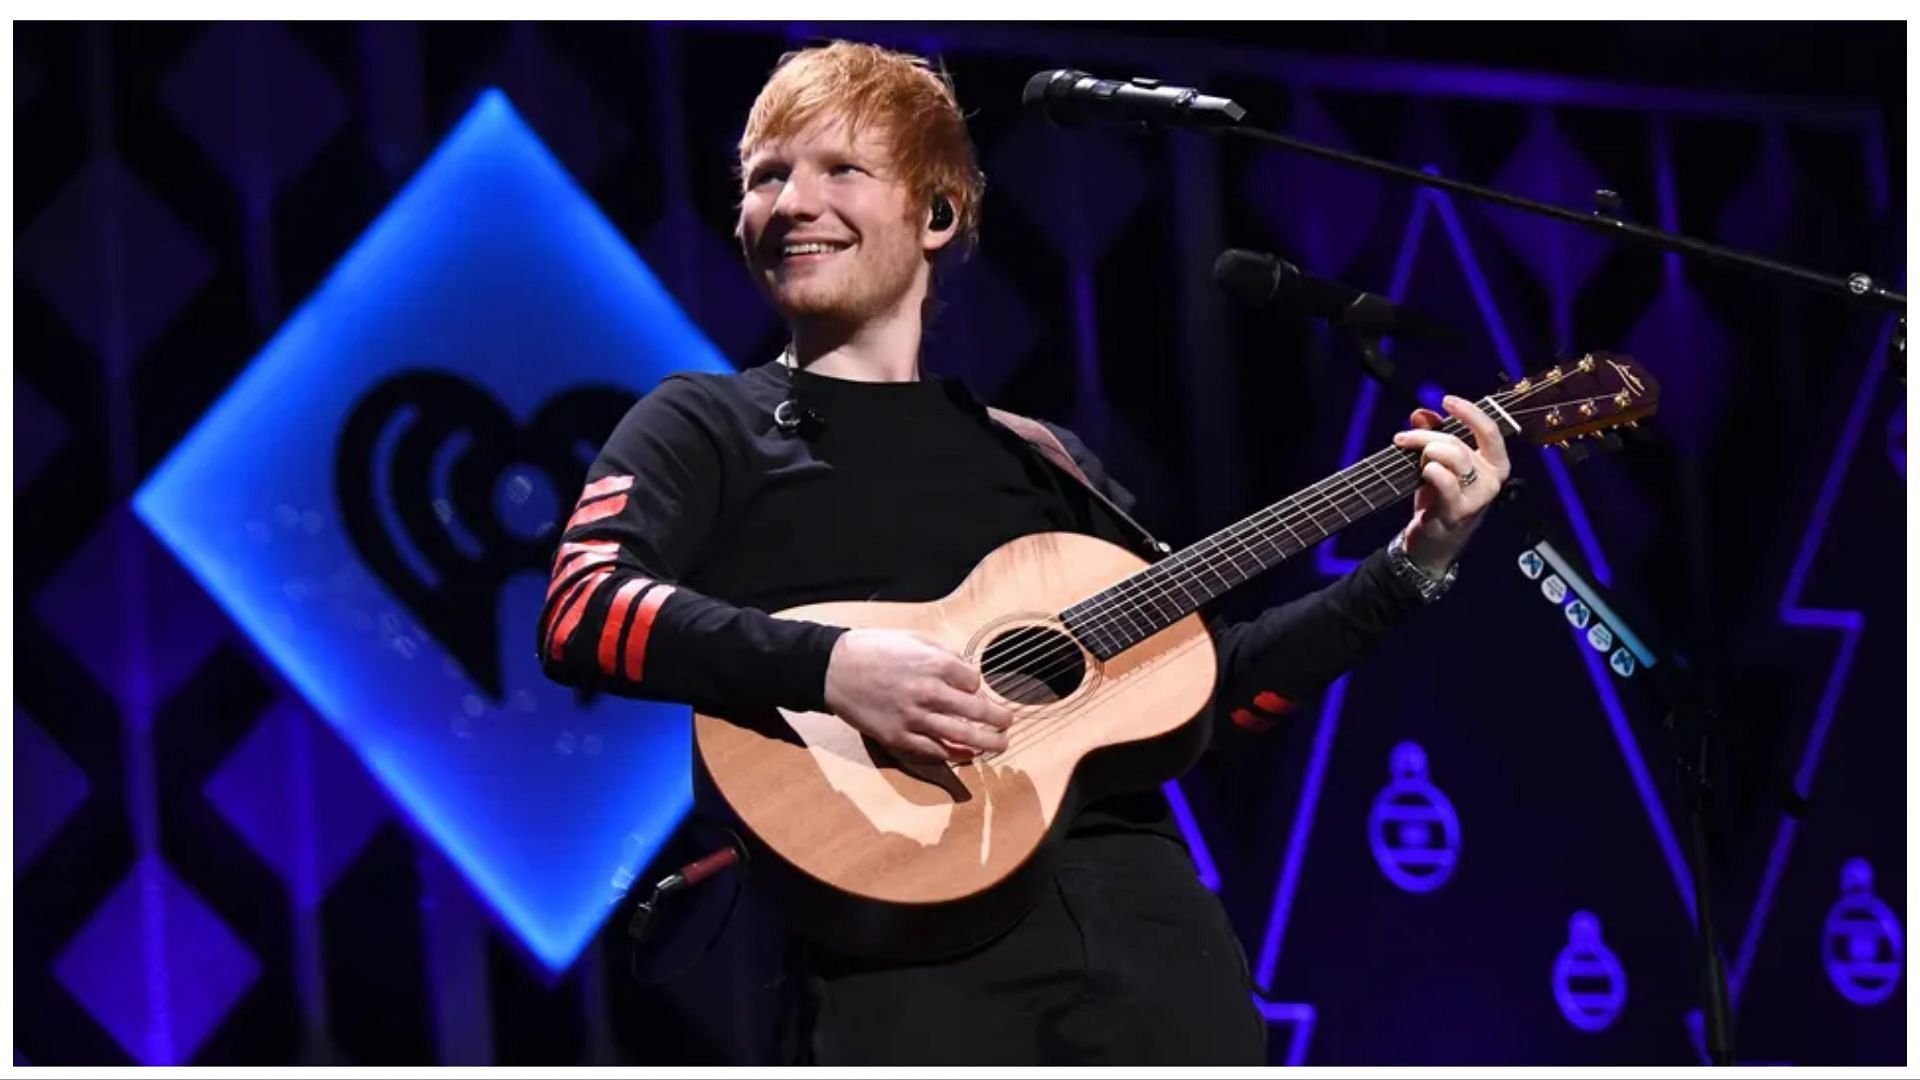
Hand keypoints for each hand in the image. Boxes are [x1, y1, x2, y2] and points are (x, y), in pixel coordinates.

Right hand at [822, 629, 1011, 762]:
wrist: (833, 669)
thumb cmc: (873, 649)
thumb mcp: (913, 637)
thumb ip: (943, 653)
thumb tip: (965, 669)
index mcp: (934, 664)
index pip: (973, 682)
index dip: (976, 686)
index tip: (973, 689)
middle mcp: (929, 692)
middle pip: (976, 711)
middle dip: (998, 719)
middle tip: (1008, 723)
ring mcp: (914, 718)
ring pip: (960, 736)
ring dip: (986, 743)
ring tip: (1000, 745)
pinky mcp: (898, 737)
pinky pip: (933, 751)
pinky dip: (954, 755)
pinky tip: (967, 755)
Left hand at [1391, 395, 1509, 574]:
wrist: (1434, 542)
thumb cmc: (1440, 499)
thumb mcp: (1437, 463)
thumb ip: (1433, 436)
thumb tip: (1421, 413)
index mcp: (1495, 464)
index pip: (1489, 430)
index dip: (1469, 412)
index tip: (1447, 400)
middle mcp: (1492, 479)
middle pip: (1458, 443)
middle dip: (1426, 436)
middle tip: (1403, 438)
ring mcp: (1478, 497)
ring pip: (1452, 456)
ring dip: (1426, 451)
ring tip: (1412, 459)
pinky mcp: (1459, 511)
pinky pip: (1444, 480)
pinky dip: (1431, 471)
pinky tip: (1424, 472)